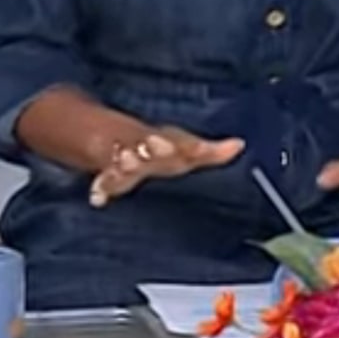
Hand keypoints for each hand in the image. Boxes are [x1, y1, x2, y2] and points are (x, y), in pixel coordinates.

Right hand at [89, 126, 244, 207]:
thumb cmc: (159, 148)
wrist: (112, 139)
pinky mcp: (108, 176)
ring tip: (125, 162)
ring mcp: (125, 160)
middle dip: (155, 145)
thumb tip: (239, 145)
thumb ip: (212, 152)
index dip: (194, 147)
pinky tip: (99, 198)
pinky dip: (102, 189)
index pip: (185, 144)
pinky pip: (103, 183)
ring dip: (128, 161)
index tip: (203, 148)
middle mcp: (147, 147)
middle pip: (152, 146)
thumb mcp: (185, 147)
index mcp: (168, 142)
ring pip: (125, 159)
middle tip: (157, 143)